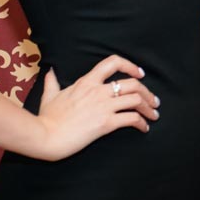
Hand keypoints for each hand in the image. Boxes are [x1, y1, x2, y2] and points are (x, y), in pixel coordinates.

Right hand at [32, 55, 158, 159]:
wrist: (45, 136)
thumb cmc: (47, 117)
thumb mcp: (49, 95)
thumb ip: (53, 82)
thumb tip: (51, 71)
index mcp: (86, 82)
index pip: (113, 62)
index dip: (130, 66)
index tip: (140, 74)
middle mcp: (98, 91)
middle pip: (133, 83)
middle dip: (148, 92)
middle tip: (153, 101)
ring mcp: (103, 106)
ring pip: (136, 100)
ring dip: (149, 108)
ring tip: (153, 115)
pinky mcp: (106, 123)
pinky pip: (132, 119)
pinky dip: (142, 123)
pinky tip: (144, 128)